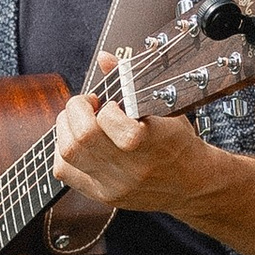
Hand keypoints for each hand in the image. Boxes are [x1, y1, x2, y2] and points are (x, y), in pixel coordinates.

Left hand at [50, 68, 201, 218]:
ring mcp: (114, 184)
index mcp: (152, 143)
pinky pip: (64, 170)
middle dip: (76, 110)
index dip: (105, 107)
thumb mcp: (165, 107)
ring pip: (67, 153)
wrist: (192, 183)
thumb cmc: (178, 142)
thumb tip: (105, 59)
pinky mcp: (102, 195)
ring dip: (66, 128)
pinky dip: (62, 150)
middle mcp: (131, 168)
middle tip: (87, 105)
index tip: (111, 104)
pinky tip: (77, 141)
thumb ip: (132, 81)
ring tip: (80, 121)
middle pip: (82, 137)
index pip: (111, 122)